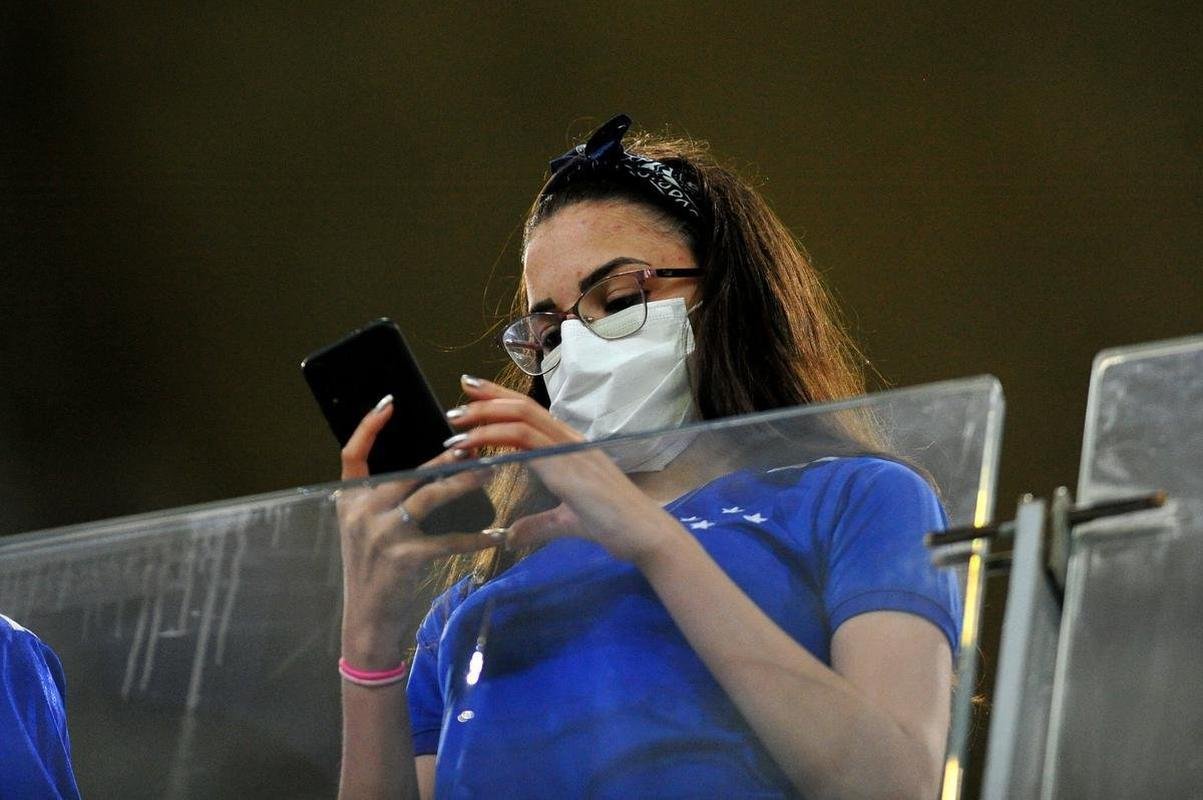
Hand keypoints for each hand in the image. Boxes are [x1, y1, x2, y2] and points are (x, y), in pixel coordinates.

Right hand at [336, 397, 500, 667]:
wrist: (366, 621)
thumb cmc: (373, 572)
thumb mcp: (364, 531)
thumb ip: (381, 500)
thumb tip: (425, 468)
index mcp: (350, 501)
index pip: (352, 453)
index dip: (368, 425)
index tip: (390, 401)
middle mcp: (361, 513)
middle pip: (407, 472)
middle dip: (443, 457)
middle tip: (474, 444)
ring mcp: (381, 535)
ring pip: (429, 496)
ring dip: (464, 483)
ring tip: (490, 473)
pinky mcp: (404, 558)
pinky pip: (448, 540)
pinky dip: (476, 538)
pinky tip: (498, 535)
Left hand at [445, 376, 679, 562]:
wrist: (644, 534)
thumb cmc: (614, 525)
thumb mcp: (565, 523)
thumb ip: (537, 525)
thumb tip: (510, 535)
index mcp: (570, 446)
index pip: (530, 412)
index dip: (499, 399)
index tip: (471, 394)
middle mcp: (569, 440)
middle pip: (522, 406)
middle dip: (485, 402)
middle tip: (453, 408)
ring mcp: (570, 450)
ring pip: (521, 419)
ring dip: (484, 420)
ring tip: (455, 427)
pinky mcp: (568, 466)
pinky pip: (528, 443)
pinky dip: (497, 440)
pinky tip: (476, 447)